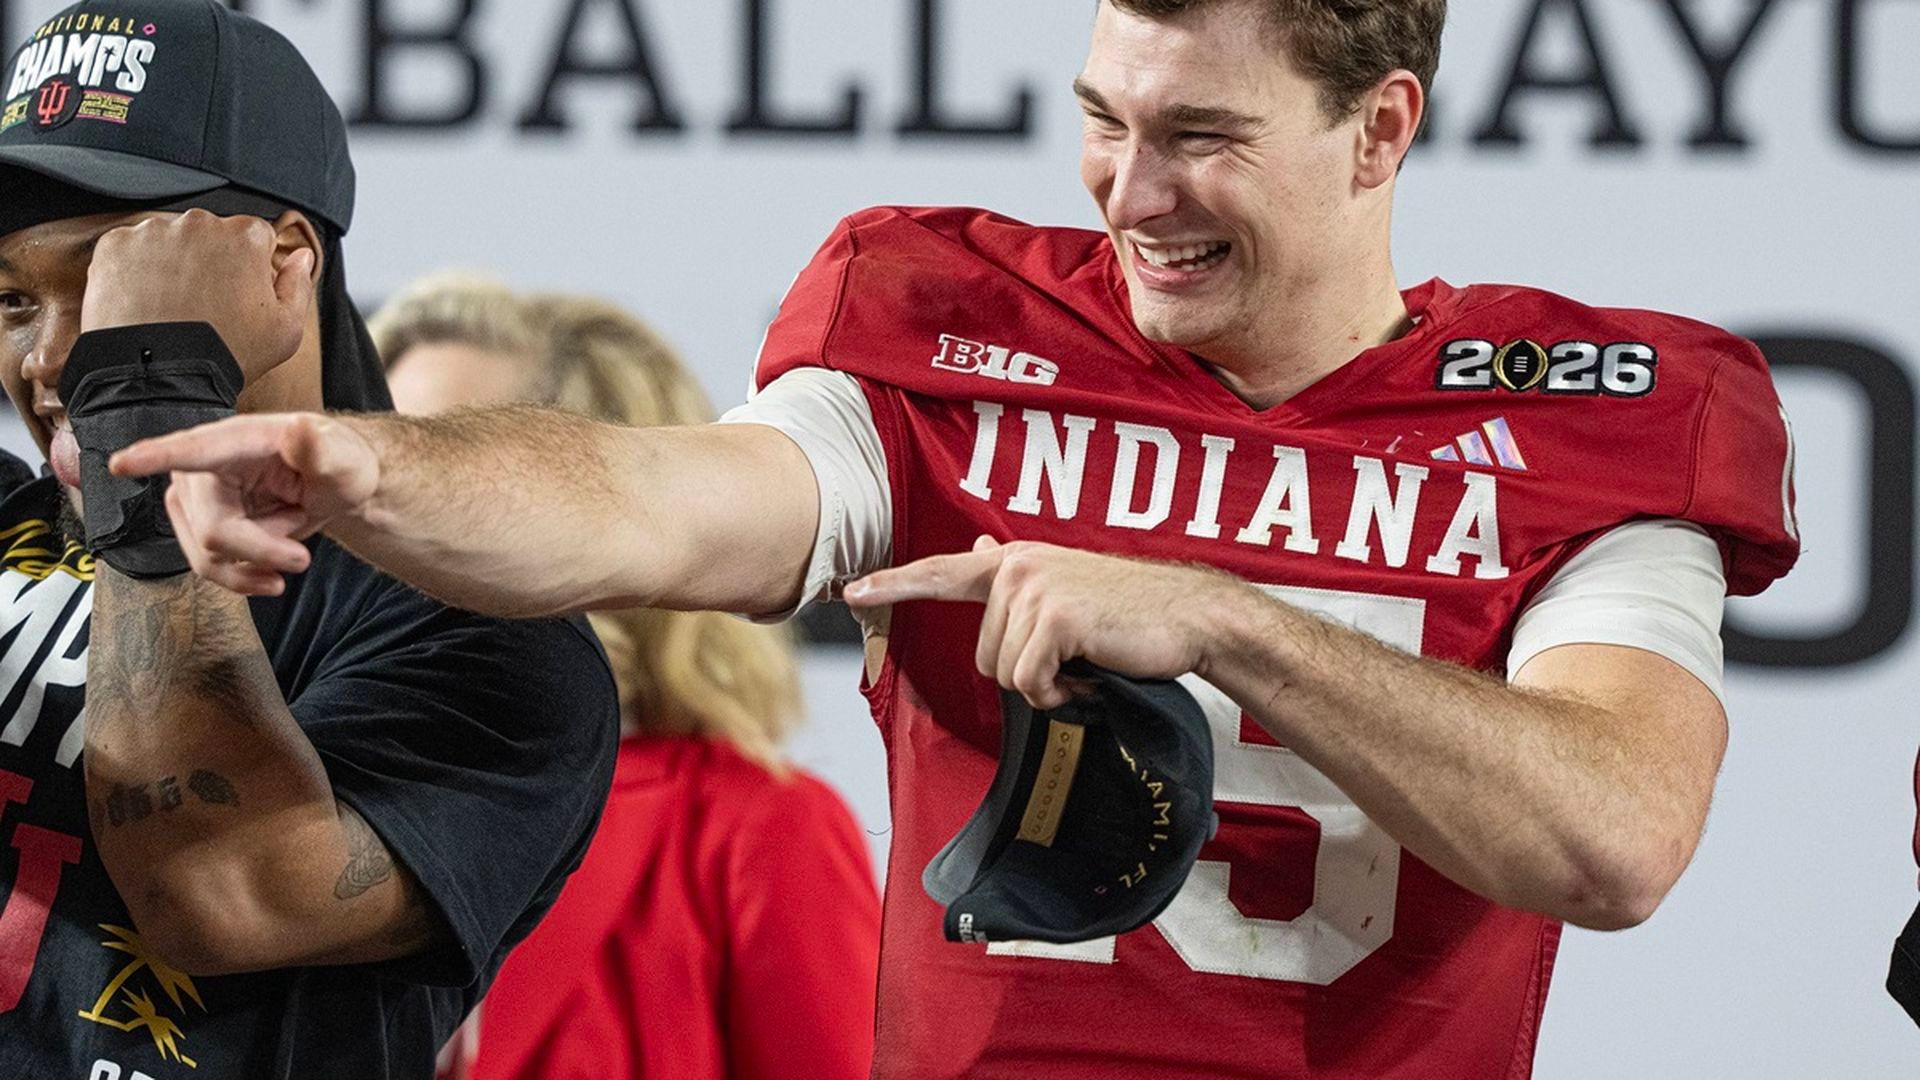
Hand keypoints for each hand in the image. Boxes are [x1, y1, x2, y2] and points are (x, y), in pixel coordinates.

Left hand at [82, 209, 315, 383]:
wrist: (159, 377)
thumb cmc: (227, 354)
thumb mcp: (286, 329)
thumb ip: (299, 284)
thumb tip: (303, 256)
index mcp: (245, 236)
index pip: (256, 236)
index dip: (252, 267)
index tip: (241, 294)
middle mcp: (199, 222)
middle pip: (211, 233)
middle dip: (212, 260)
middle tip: (205, 304)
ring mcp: (153, 231)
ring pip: (171, 239)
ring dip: (174, 262)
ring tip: (172, 305)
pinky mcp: (115, 245)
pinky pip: (131, 249)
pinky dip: (137, 269)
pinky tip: (145, 301)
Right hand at [109, 413, 379, 594]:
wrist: (330, 492)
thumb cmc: (337, 466)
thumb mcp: (346, 460)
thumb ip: (325, 452)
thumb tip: (303, 430)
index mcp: (237, 440)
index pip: (191, 451)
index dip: (154, 457)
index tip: (120, 463)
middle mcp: (202, 467)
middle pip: (215, 533)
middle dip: (264, 552)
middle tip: (303, 557)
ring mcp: (194, 499)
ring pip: (209, 557)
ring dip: (259, 562)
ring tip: (289, 542)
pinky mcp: (194, 525)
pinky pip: (211, 569)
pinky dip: (249, 575)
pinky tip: (274, 567)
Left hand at [844, 536, 1226, 707]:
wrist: (1189, 618)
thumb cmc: (1129, 614)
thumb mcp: (1066, 589)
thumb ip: (1015, 576)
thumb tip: (974, 548)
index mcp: (1016, 561)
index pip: (941, 572)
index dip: (893, 584)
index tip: (849, 592)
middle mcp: (1018, 566)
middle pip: (982, 654)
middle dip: (1024, 672)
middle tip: (1071, 659)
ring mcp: (1035, 588)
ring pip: (1003, 673)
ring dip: (1045, 685)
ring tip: (1084, 664)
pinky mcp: (1055, 617)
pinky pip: (1029, 682)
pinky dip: (1059, 695)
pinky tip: (1089, 678)